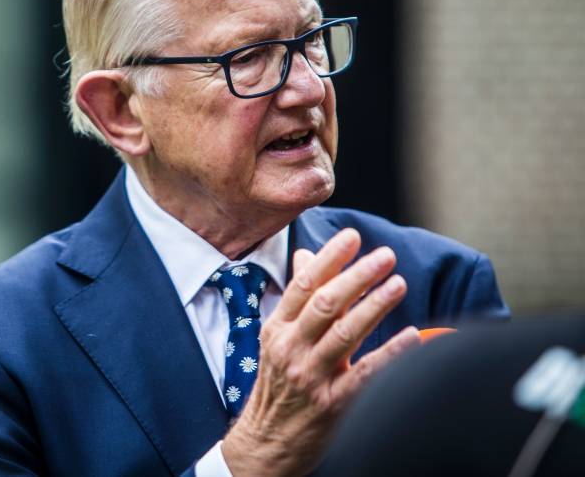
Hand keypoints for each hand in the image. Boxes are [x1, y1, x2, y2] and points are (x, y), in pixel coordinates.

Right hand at [220, 228, 420, 476]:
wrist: (267, 442)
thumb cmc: (278, 385)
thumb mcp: (279, 338)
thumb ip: (299, 298)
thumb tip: (308, 256)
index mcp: (278, 328)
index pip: (303, 285)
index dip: (329, 258)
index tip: (352, 237)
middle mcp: (291, 349)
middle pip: (325, 304)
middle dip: (357, 276)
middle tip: (384, 257)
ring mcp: (311, 376)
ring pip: (344, 333)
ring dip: (374, 306)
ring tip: (398, 284)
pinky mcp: (331, 403)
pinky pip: (364, 375)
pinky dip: (389, 355)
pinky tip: (411, 336)